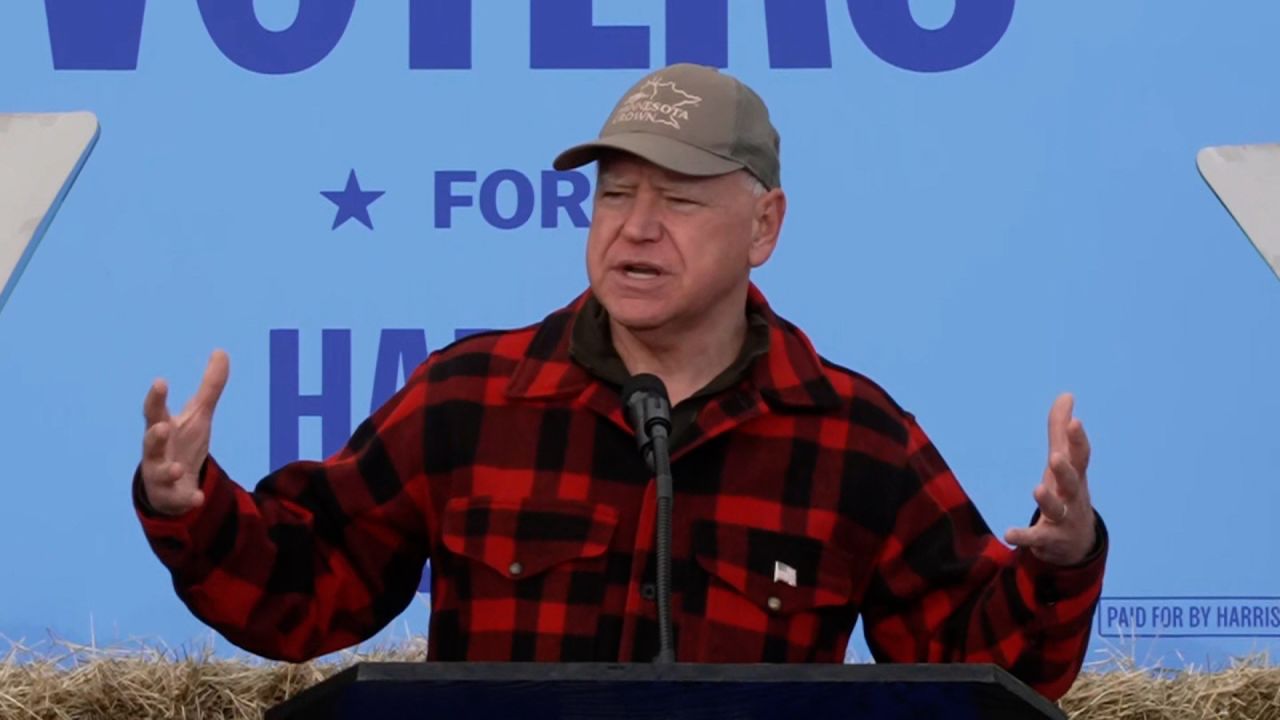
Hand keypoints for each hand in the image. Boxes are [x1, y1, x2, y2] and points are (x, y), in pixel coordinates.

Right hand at [139, 350, 229, 515]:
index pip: (154, 410)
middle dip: (153, 436)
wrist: (171, 484)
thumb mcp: (199, 414)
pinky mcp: (173, 496)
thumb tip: (222, 351)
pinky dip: (188, 498)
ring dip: (168, 470)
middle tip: (161, 427)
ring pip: (160, 473)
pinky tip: (198, 498)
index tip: (161, 381)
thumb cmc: (181, 442)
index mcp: (162, 428)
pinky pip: (180, 499)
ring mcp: (162, 475)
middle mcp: (157, 451)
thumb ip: (210, 386)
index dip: (156, 397)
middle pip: (150, 442)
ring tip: (178, 468)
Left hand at [1004, 393, 1095, 565]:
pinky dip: (1024, 537)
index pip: (1081, 457)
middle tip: (1055, 457)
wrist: (1077, 543)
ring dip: (1048, 500)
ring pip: (1057, 510)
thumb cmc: (1069, 492)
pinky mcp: (1048, 540)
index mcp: (1076, 476)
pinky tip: (1008, 533)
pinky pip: (1036, 538)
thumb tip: (1066, 394)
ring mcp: (1063, 520)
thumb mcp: (1066, 462)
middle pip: (1072, 482)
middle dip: (1065, 470)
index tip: (1076, 422)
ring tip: (1037, 489)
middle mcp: (1073, 497)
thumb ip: (1061, 430)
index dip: (1079, 440)